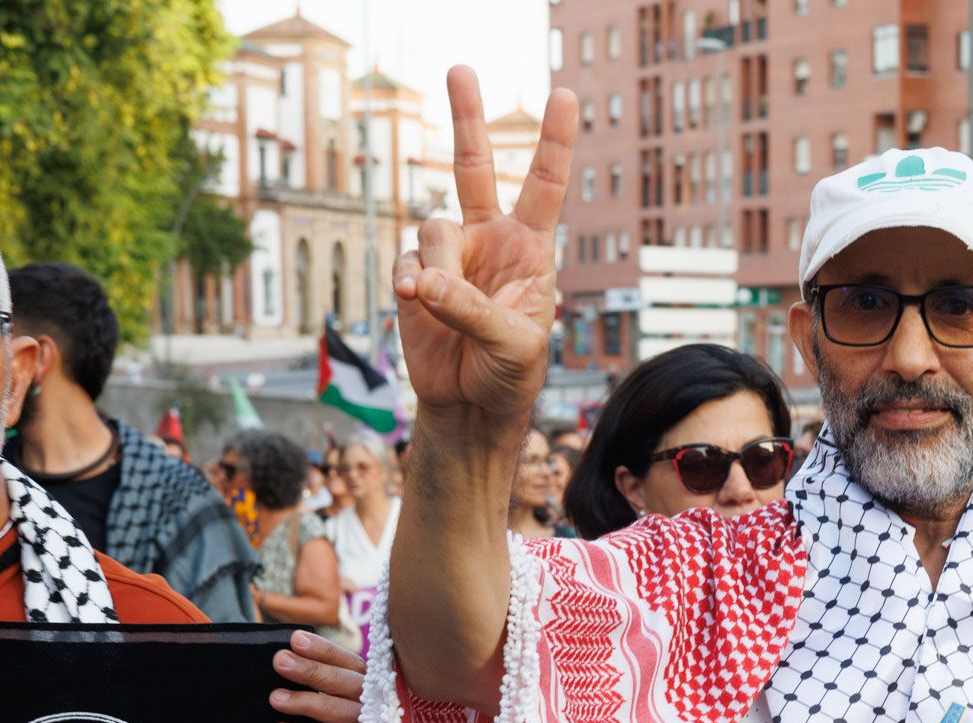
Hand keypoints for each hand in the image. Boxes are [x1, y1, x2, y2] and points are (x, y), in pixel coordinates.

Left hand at [269, 630, 369, 722]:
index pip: (354, 668)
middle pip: (357, 689)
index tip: (295, 640)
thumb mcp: (305, 712)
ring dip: (310, 703)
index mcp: (366, 701)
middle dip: (317, 671)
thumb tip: (285, 651)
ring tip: (275, 699)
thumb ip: (307, 686)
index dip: (328, 652)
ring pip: (349, 717)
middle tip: (280, 662)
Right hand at [392, 67, 578, 421]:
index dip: (553, 141)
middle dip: (467, 116)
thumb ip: (470, 308)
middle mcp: (490, 240)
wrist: (471, 405)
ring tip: (441, 303)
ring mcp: (451, 254)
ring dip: (438, 266)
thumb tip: (423, 280)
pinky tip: (419, 306)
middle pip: (474, 166)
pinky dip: (413, 283)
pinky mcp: (417, 274)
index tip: (563, 96)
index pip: (544, 185)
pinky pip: (408, 260)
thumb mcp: (511, 343)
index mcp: (531, 249)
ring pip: (433, 228)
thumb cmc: (510, 374)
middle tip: (459, 67)